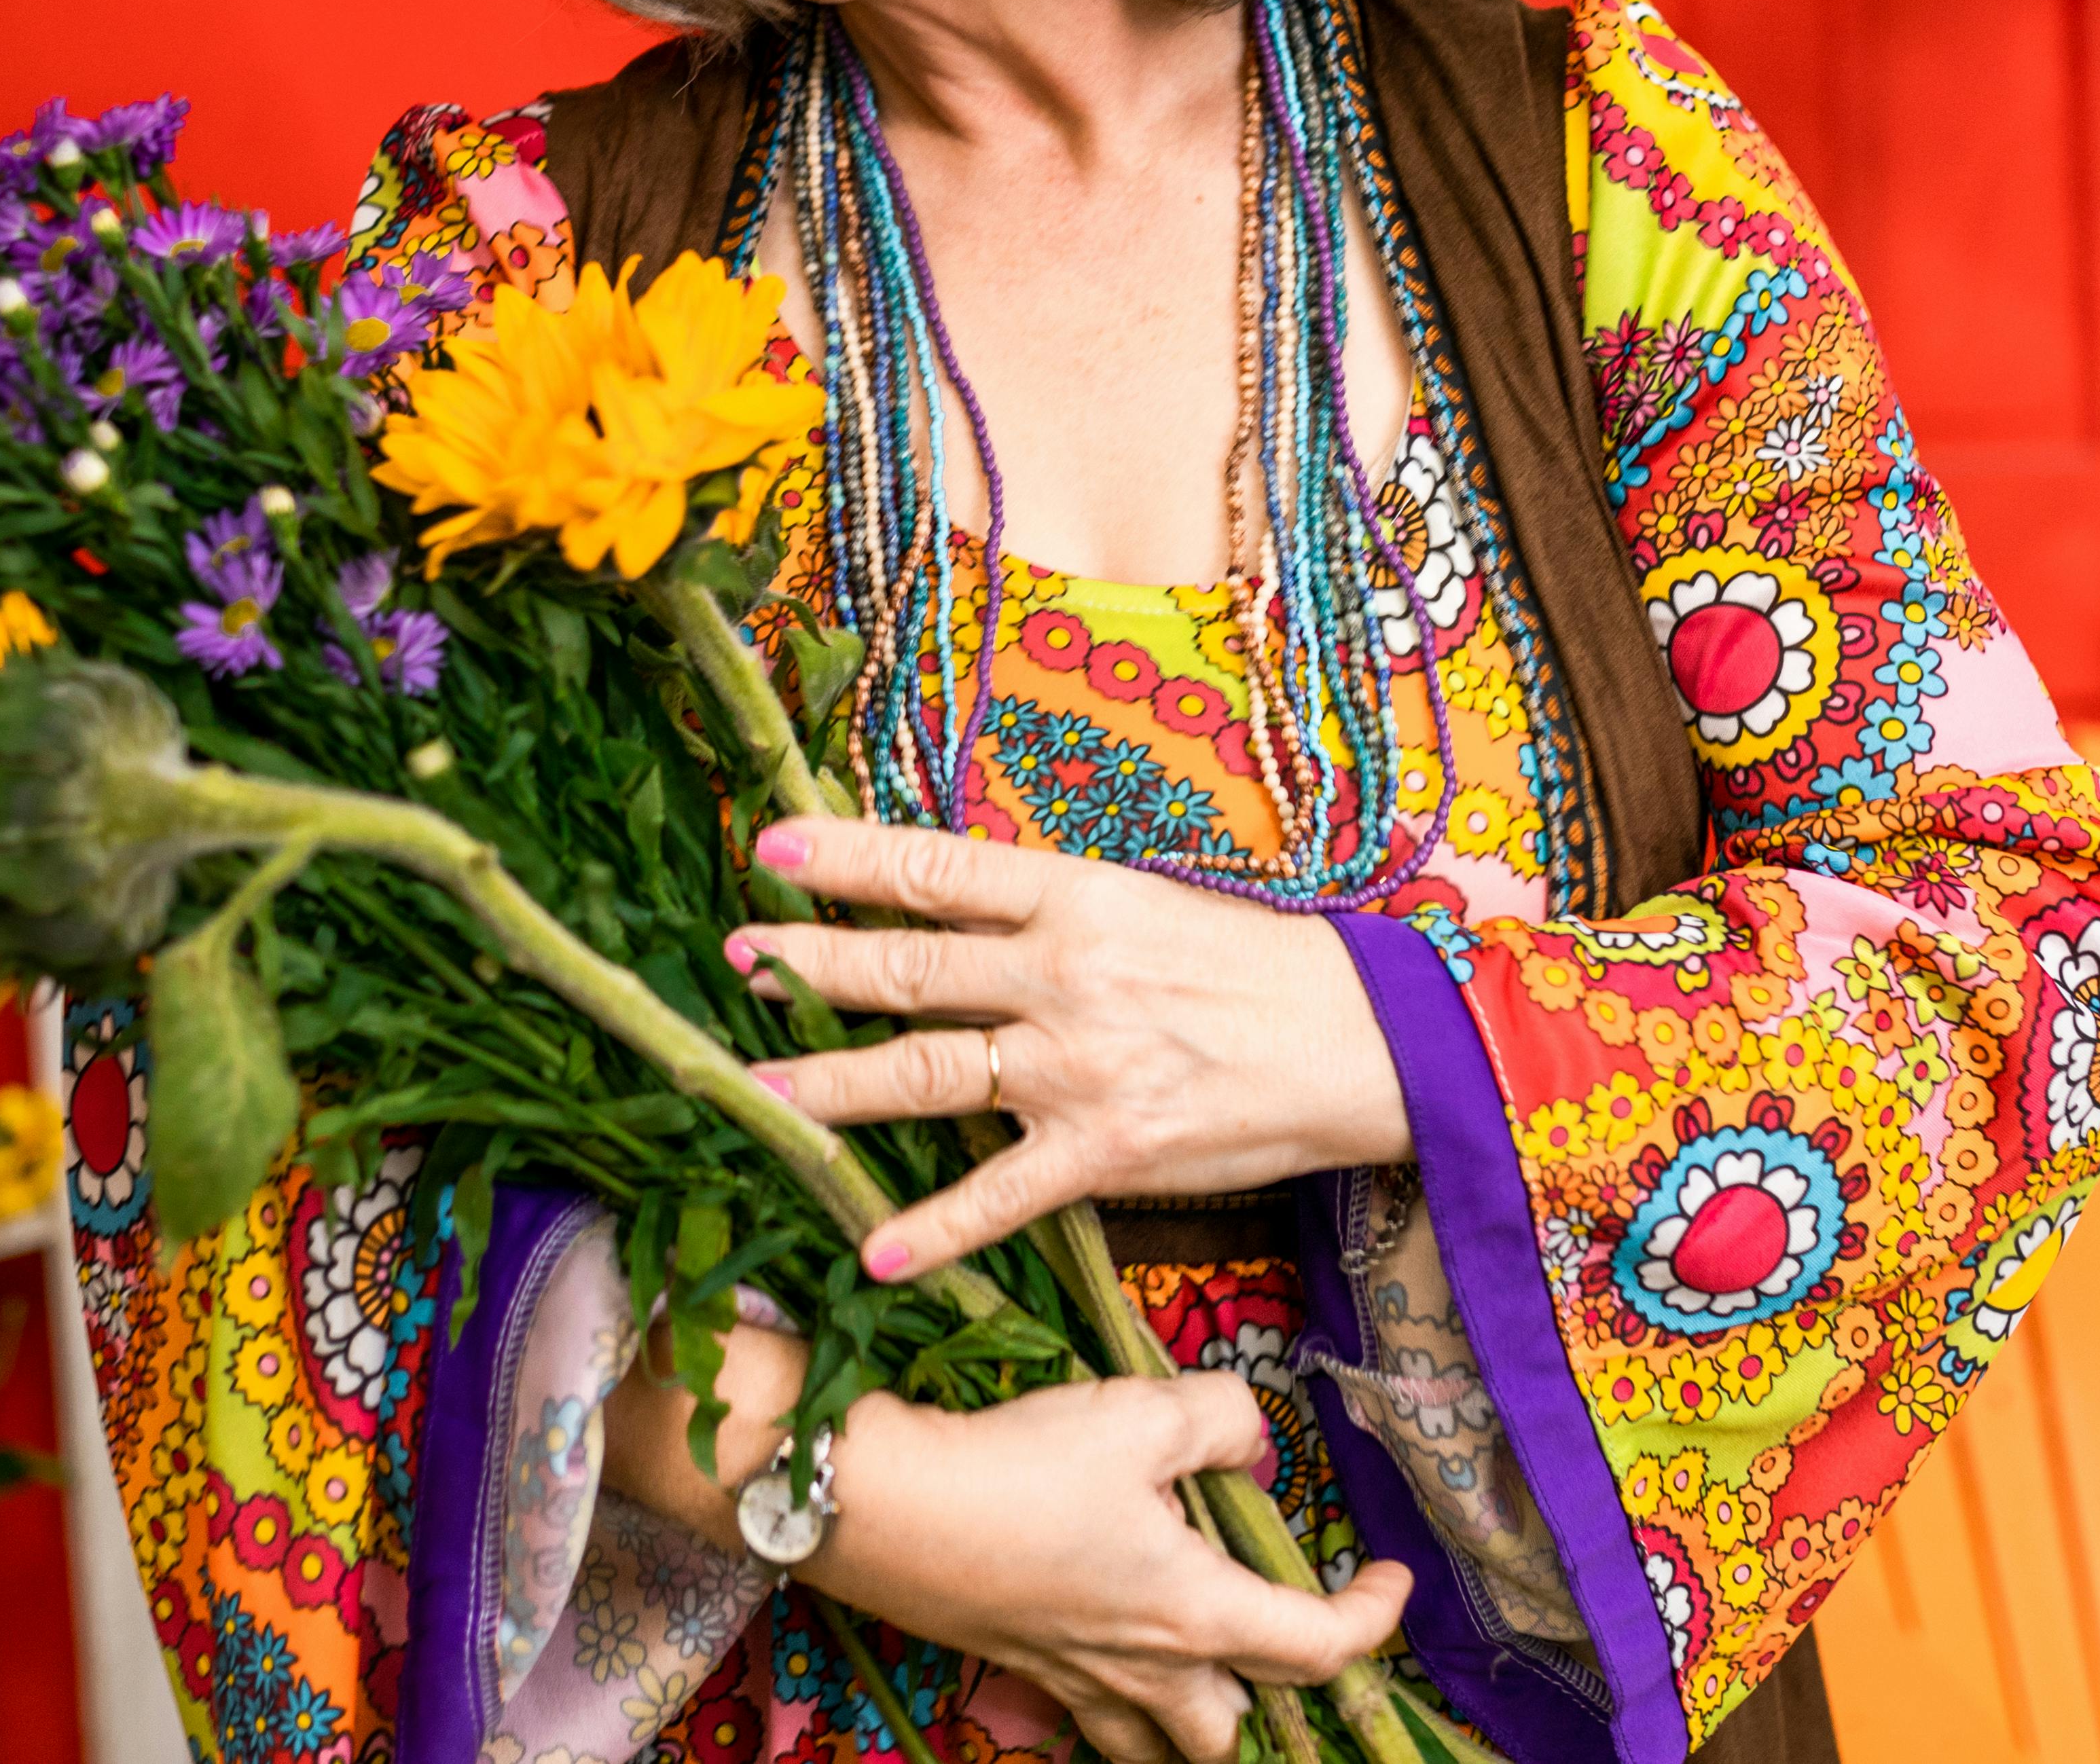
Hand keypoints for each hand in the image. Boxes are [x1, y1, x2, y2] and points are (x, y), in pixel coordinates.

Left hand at [728, 816, 1410, 1282]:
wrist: (1361, 1042)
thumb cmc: (1255, 966)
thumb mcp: (1148, 905)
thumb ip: (1050, 912)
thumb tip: (954, 910)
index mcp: (1075, 896)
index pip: (934, 868)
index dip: (844, 857)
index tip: (770, 848)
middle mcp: (1062, 974)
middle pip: (908, 966)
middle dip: (811, 964)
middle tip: (738, 961)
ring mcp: (1077, 1066)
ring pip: (925, 1073)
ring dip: (832, 1084)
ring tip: (759, 1087)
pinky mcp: (1104, 1153)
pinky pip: (999, 1195)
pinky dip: (932, 1227)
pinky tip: (872, 1251)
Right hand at [804, 1375, 1411, 1763]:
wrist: (883, 1506)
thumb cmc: (1020, 1464)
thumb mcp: (1141, 1413)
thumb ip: (1221, 1421)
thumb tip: (1252, 1445)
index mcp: (1193, 1611)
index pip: (1317, 1647)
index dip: (1372, 1620)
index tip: (1393, 1580)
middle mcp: (1143, 1668)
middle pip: (1234, 1732)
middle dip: (1277, 1699)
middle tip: (1292, 1634)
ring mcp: (1076, 1679)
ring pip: (1159, 1747)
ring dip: (1196, 1724)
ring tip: (1211, 1672)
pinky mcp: (1021, 1667)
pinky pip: (1093, 1720)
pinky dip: (1122, 1709)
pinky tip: (1112, 1654)